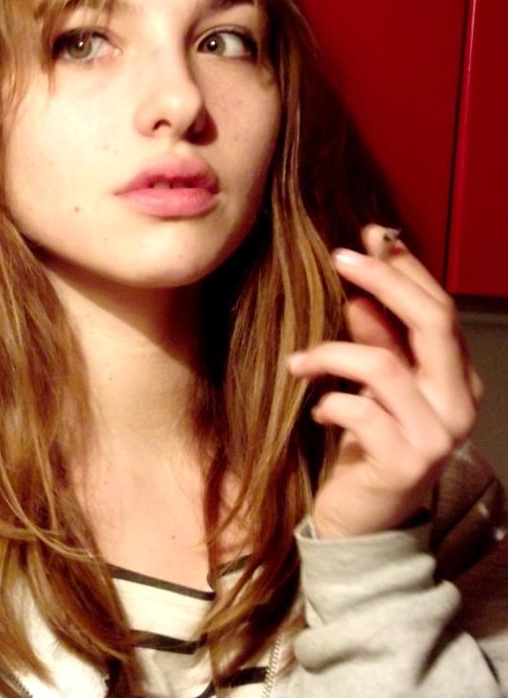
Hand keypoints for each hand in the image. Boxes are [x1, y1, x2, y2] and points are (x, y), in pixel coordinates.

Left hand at [287, 225, 483, 538]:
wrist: (363, 521)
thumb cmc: (366, 444)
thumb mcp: (371, 387)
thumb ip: (374, 342)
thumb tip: (360, 290)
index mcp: (458, 378)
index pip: (440, 309)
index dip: (406, 269)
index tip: (369, 237)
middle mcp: (460, 403)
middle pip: (431, 322)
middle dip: (383, 282)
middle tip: (338, 258)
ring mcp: (438, 435)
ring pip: (384, 364)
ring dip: (330, 353)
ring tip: (296, 363)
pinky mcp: (405, 462)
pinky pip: (357, 410)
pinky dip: (327, 403)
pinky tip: (315, 413)